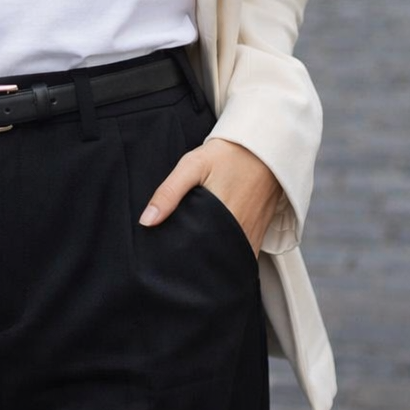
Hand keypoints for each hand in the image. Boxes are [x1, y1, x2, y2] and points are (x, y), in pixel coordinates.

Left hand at [137, 136, 282, 255]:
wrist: (262, 147)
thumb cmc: (227, 155)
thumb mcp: (192, 166)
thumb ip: (169, 192)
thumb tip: (147, 220)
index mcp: (220, 217)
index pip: (198, 252)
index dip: (183, 259)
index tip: (169, 260)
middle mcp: (239, 231)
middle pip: (213, 259)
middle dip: (196, 262)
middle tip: (179, 258)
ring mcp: (252, 233)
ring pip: (229, 258)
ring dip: (214, 259)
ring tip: (196, 255)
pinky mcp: (260, 231)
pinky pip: (244, 252)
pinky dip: (230, 253)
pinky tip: (217, 247)